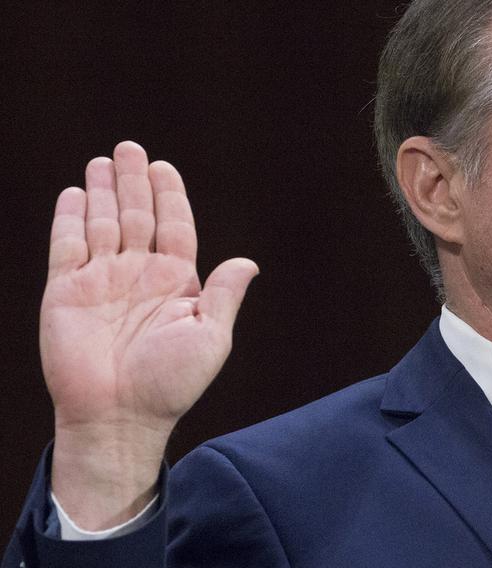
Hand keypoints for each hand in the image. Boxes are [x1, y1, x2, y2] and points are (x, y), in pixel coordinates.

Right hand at [42, 141, 257, 528]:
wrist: (120, 416)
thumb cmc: (170, 383)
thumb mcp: (210, 337)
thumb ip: (224, 295)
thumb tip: (249, 262)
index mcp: (175, 283)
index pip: (173, 227)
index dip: (169, 197)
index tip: (163, 168)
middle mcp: (138, 276)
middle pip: (137, 216)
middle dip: (133, 182)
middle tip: (130, 148)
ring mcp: (101, 281)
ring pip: (102, 223)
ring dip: (102, 192)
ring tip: (103, 161)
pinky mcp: (65, 291)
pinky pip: (66, 246)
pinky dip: (69, 218)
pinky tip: (72, 193)